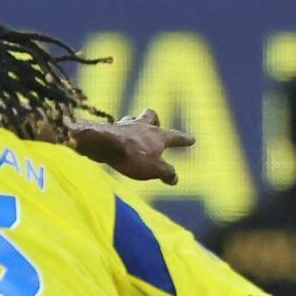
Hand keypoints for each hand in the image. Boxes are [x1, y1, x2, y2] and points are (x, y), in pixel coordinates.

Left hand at [68, 108, 195, 185]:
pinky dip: (118, 133)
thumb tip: (175, 179)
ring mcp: (124, 126)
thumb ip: (166, 173)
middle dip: (155, 121)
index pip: (175, 136)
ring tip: (133, 133)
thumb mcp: (154, 169)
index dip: (184, 139)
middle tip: (156, 127)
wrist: (103, 144)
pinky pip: (116, 129)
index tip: (191, 139)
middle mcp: (142, 127)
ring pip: (132, 119)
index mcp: (157, 135)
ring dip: (134, 124)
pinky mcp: (108, 131)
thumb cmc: (132, 156)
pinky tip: (115, 141)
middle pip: (151, 116)